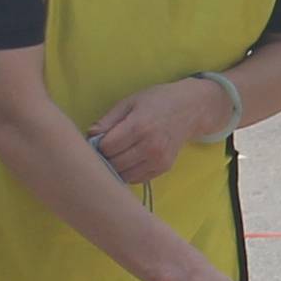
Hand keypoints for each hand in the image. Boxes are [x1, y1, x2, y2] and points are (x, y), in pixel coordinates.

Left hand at [85, 81, 214, 187]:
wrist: (190, 109)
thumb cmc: (157, 101)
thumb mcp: (130, 102)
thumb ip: (108, 120)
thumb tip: (90, 135)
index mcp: (139, 126)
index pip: (107, 147)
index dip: (99, 144)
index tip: (100, 139)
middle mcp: (150, 146)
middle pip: (114, 163)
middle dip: (106, 157)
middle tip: (107, 148)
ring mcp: (158, 159)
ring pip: (124, 175)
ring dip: (116, 167)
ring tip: (118, 154)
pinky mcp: (163, 168)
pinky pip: (137, 179)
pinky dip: (129, 172)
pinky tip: (130, 160)